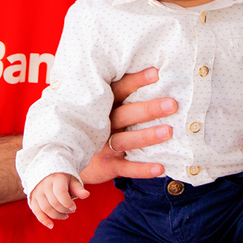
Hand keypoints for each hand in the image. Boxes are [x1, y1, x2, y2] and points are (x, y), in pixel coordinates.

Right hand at [29, 173, 89, 228]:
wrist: (47, 173)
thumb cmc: (63, 179)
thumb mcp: (72, 180)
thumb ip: (78, 189)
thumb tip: (86, 195)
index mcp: (56, 179)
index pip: (60, 194)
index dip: (68, 203)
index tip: (74, 207)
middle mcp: (45, 185)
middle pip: (54, 203)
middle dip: (64, 210)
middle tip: (71, 211)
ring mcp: (37, 192)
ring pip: (46, 209)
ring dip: (57, 216)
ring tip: (65, 215)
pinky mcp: (33, 199)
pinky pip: (36, 212)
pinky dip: (44, 220)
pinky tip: (51, 226)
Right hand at [79, 68, 175, 185]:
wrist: (71, 157)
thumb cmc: (97, 126)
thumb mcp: (103, 109)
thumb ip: (123, 96)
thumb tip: (157, 74)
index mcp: (104, 106)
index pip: (119, 90)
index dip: (136, 81)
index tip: (156, 73)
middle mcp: (103, 124)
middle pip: (125, 114)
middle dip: (149, 109)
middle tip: (172, 104)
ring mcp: (103, 145)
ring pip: (125, 140)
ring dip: (146, 136)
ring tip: (168, 132)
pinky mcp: (107, 165)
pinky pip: (125, 168)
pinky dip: (142, 169)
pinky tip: (160, 167)